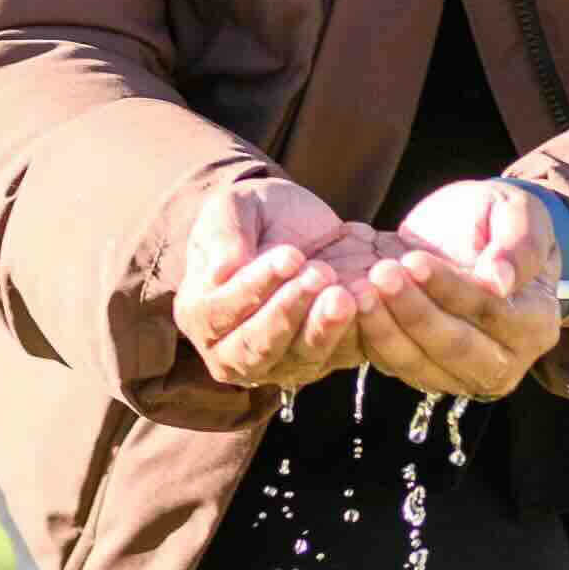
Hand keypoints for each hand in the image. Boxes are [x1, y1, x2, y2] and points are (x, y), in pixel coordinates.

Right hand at [169, 167, 381, 395]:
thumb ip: (223, 233)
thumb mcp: (235, 206)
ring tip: (343, 293)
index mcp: (201, 314)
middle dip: (288, 313)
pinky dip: (354, 335)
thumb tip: (221, 271)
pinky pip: (340, 358)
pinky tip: (367, 303)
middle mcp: (235, 351)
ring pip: (300, 361)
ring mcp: (282, 363)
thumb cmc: (260, 216)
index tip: (288, 256)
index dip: (253, 289)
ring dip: (322, 329)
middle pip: (256, 350)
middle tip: (319, 274)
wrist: (306, 223)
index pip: (219, 315)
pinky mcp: (326, 360)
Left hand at [349, 173, 568, 404]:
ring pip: (421, 365)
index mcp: (536, 323)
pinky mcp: (428, 373)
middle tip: (379, 275)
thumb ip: (519, 245)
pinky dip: (372, 339)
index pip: (491, 312)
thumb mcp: (519, 213)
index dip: (451, 289)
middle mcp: (506, 361)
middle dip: (414, 313)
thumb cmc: (502, 220)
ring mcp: (464, 375)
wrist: (476, 234)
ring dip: (386, 330)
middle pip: (456, 348)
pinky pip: (396, 365)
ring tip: (359, 291)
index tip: (414, 260)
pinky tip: (350, 307)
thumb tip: (500, 281)